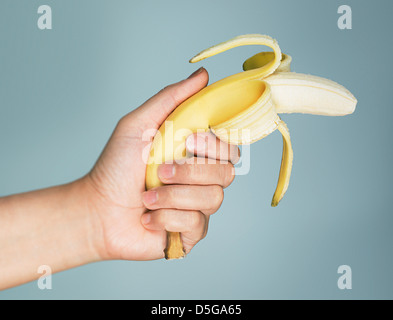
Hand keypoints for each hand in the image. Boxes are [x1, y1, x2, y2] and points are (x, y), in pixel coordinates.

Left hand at [86, 68, 239, 259]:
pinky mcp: (191, 233)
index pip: (230, 148)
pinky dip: (165, 219)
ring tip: (147, 198)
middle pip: (227, 173)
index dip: (217, 146)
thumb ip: (170, 99)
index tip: (190, 141)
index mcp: (194, 155)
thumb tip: (202, 76)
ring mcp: (198, 208)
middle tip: (160, 172)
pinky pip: (196, 224)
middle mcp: (201, 180)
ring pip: (213, 199)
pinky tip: (147, 217)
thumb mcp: (138, 125)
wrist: (97, 210)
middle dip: (190, 172)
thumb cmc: (116, 167)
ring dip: (173, 196)